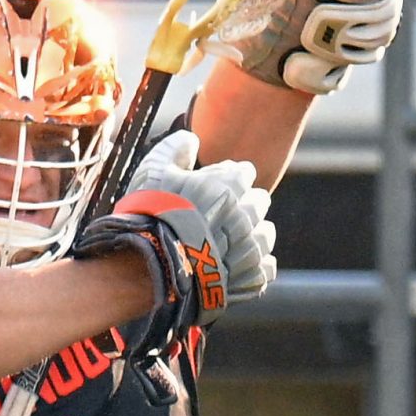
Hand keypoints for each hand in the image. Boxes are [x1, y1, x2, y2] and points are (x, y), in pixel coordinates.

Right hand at [124, 131, 276, 299]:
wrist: (150, 267)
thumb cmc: (150, 216)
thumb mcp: (153, 171)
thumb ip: (174, 148)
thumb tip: (191, 139)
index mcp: (229, 185)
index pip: (244, 173)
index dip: (229, 180)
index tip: (214, 190)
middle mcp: (246, 213)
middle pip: (259, 201)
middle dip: (243, 206)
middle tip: (219, 218)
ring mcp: (251, 247)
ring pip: (265, 234)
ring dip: (251, 236)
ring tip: (228, 244)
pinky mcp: (251, 276)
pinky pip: (265, 267)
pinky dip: (253, 267)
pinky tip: (233, 266)